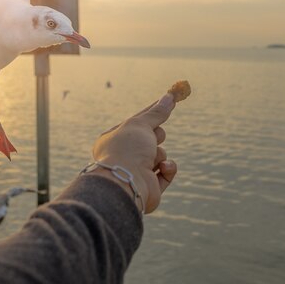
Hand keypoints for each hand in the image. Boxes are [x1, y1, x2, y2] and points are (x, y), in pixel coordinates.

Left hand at [90, 93, 177, 213]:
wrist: (127, 183)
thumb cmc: (127, 150)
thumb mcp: (140, 125)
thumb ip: (156, 112)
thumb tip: (169, 97)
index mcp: (113, 140)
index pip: (137, 121)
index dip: (153, 110)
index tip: (171, 98)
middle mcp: (123, 156)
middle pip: (151, 137)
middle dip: (156, 136)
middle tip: (152, 138)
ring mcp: (136, 172)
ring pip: (160, 154)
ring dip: (159, 154)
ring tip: (150, 159)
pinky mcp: (150, 186)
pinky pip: (167, 172)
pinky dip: (167, 168)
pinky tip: (162, 169)